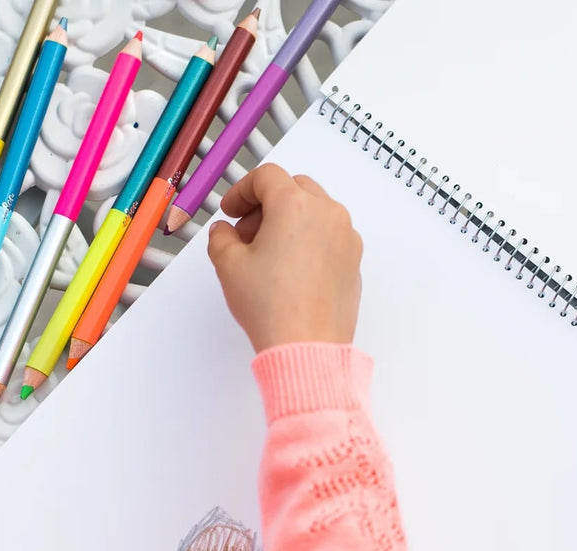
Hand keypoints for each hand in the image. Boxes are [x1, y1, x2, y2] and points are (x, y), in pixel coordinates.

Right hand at [206, 164, 361, 352]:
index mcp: (296, 205)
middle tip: (246, 232)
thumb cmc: (272, 307)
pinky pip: (330, 236)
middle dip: (267, 204)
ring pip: (316, 210)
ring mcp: (347, 238)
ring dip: (290, 220)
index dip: (242, 191)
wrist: (307, 347)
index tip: (230, 210)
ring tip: (269, 253)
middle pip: (295, 188)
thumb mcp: (229, 266)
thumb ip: (221, 238)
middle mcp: (328, 214)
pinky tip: (291, 269)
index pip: (267, 177)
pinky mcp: (354, 261)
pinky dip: (310, 239)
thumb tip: (224, 232)